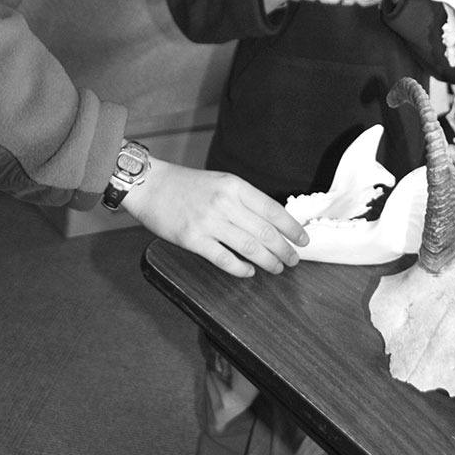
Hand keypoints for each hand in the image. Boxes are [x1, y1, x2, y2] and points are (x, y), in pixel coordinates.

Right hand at [123, 157, 309, 276]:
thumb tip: (271, 223)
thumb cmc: (187, 185)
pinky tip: (249, 271)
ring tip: (277, 268)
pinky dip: (240, 269)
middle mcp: (225, 203)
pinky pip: (224, 260)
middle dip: (284, 249)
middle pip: (265, 232)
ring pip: (249, 248)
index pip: (273, 210)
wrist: (151, 186)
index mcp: (235, 187)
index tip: (303, 240)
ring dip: (268, 261)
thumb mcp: (222, 183)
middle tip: (293, 260)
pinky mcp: (193, 240)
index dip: (292, 228)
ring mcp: (209, 222)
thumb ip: (244, 200)